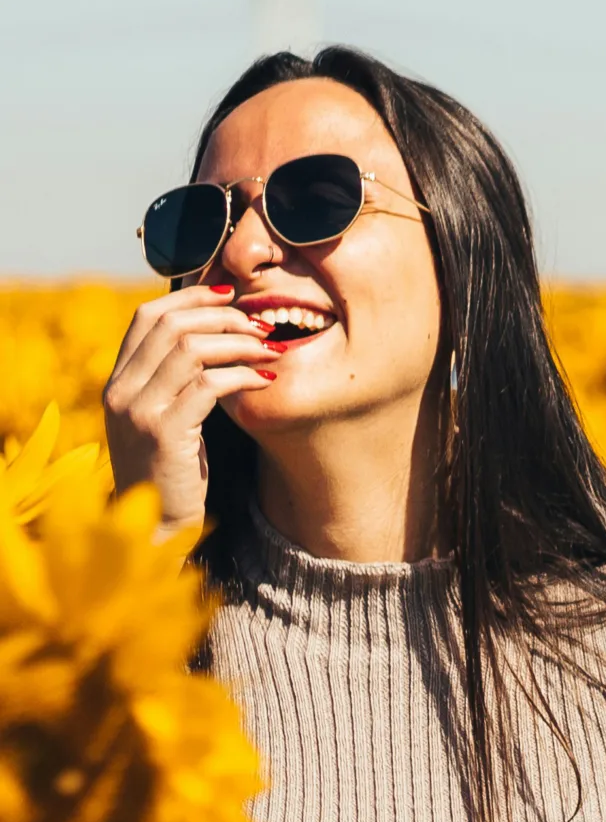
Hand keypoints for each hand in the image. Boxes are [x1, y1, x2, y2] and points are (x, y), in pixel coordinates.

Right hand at [101, 284, 280, 532]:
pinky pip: (208, 385)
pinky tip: (266, 380)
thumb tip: (216, 334)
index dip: (191, 297)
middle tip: (263, 325)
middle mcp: (121, 390)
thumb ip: (177, 379)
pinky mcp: (164, 433)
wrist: (155, 526)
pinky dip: (242, 376)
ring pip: (192, 349)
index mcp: (118, 381)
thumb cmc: (173, 470)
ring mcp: (138, 411)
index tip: (232, 296)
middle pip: (172, 325)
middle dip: (225, 317)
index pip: (147, 316)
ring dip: (240, 343)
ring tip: (272, 349)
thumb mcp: (167, 416)